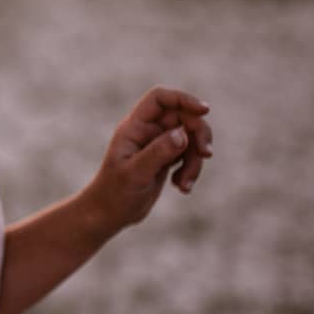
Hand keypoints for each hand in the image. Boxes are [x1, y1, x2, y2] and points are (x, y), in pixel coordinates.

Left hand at [84, 85, 212, 234]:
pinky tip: (182, 188)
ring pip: (190, 139)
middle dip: (198, 134)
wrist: (108, 215)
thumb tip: (183, 133)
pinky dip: (191, 170)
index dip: (183, 99)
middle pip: (183, 117)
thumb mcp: (136, 174)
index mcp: (134, 127)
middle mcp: (146, 132)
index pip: (159, 99)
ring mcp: (157, 145)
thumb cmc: (114, 193)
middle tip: (205, 154)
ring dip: (195, 160)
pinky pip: (189, 156)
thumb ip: (158, 153)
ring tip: (184, 184)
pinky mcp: (165, 160)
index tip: (204, 111)